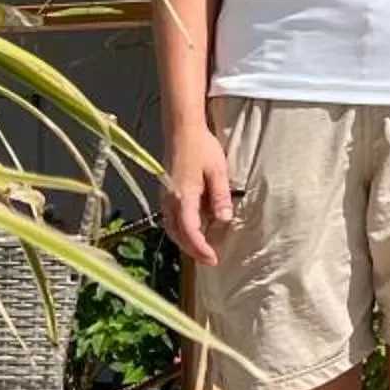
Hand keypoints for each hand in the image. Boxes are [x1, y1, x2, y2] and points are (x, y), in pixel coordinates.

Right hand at [163, 123, 235, 266]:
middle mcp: (169, 200)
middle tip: (210, 259)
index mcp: (183, 197)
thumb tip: (224, 220)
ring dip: (185, 241)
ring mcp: (165, 197)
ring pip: (171, 228)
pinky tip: (194, 229)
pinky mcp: (165, 193)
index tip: (213, 258)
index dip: (200, 248)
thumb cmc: (202, 147)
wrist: (182, 130)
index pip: (190, 231)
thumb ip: (220, 197)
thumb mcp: (218, 171)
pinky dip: (181, 230)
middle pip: (177, 234)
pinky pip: (170, 219)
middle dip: (193, 250)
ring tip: (203, 248)